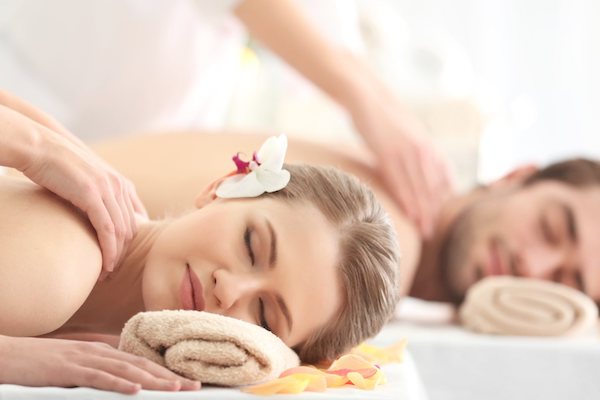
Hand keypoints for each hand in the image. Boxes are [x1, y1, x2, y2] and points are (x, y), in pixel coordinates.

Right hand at [0, 93, 146, 274]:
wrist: (39, 147)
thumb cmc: (56, 167)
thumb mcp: (84, 183)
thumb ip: (96, 198)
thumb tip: (93, 218)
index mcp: (121, 183)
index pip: (135, 219)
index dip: (128, 242)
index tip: (117, 258)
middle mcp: (119, 186)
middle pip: (130, 229)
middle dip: (122, 253)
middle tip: (111, 272)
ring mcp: (108, 189)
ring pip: (121, 232)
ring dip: (115, 256)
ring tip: (106, 274)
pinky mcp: (93, 195)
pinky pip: (108, 230)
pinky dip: (109, 250)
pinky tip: (105, 265)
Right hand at [0, 335, 199, 393]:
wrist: (6, 355)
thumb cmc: (39, 365)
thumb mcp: (74, 367)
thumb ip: (98, 371)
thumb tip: (122, 383)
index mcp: (100, 351)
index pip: (139, 362)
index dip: (164, 372)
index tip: (185, 381)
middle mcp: (97, 352)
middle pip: (140, 365)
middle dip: (168, 376)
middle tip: (193, 386)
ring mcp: (82, 359)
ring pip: (125, 370)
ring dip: (153, 381)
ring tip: (176, 389)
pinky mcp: (67, 370)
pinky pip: (97, 377)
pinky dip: (118, 384)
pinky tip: (135, 391)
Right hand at [351, 89, 454, 237]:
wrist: (368, 98)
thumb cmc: (385, 119)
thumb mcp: (410, 135)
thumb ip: (419, 154)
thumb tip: (423, 172)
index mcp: (430, 148)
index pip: (442, 182)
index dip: (439, 204)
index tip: (435, 221)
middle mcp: (423, 151)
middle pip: (432, 189)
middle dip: (432, 213)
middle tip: (430, 234)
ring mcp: (407, 153)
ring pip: (418, 189)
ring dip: (422, 213)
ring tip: (422, 231)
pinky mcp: (388, 154)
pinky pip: (400, 183)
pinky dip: (406, 200)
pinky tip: (409, 215)